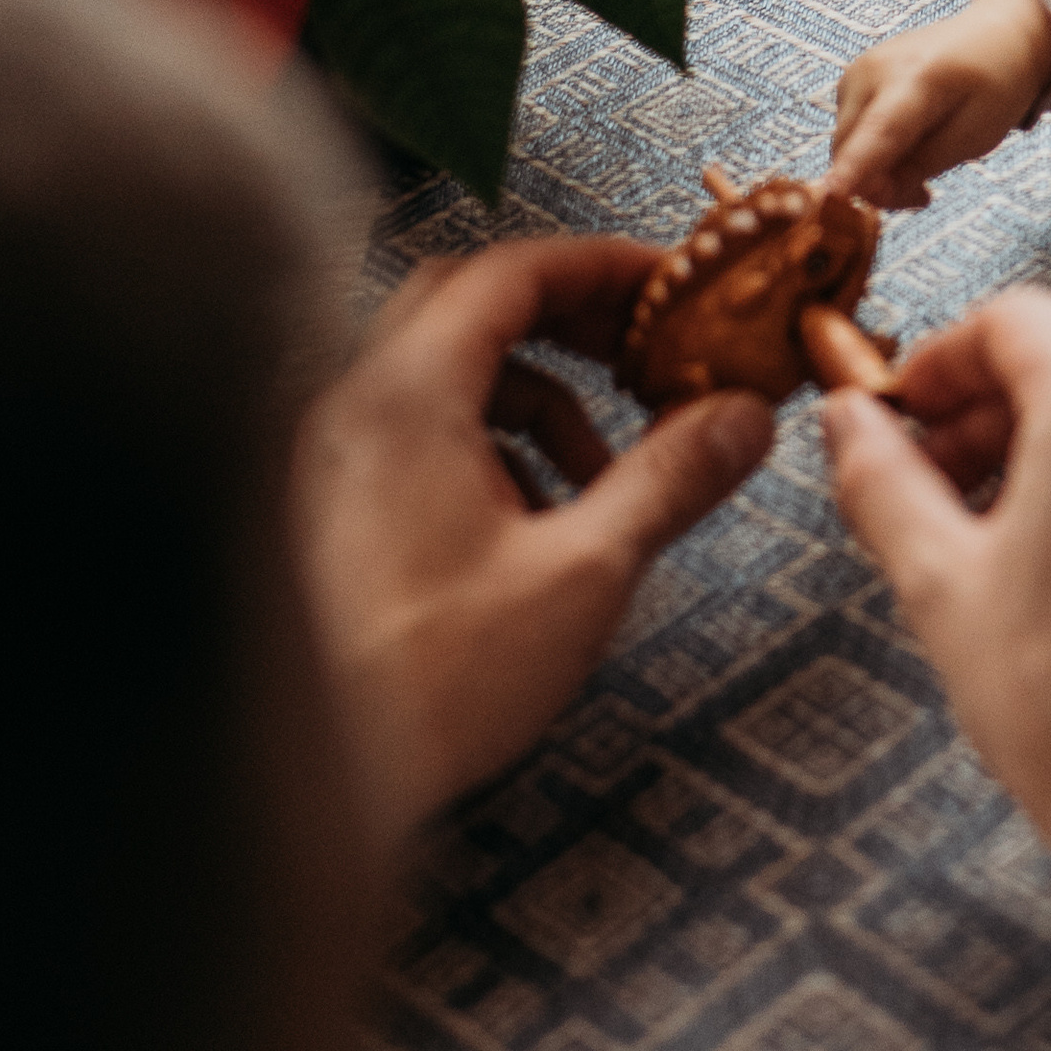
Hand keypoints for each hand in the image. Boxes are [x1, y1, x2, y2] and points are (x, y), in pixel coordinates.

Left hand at [293, 235, 772, 849]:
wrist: (307, 784)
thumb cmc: (426, 685)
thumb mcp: (581, 573)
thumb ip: (667, 479)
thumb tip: (743, 416)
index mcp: (405, 393)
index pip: (510, 271)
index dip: (601, 266)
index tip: (670, 285)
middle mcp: (350, 401)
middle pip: (469, 305)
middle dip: (566, 323)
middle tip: (639, 355)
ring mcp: (327, 452)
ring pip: (441, 372)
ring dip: (533, 398)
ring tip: (600, 477)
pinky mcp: (324, 503)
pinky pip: (413, 430)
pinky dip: (485, 446)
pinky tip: (531, 526)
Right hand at [830, 0, 1050, 209]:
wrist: (992, 33)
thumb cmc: (995, 84)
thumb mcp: (976, 135)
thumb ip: (923, 165)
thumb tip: (872, 192)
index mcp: (918, 78)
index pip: (880, 131)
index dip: (854, 167)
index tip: (831, 197)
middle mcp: (874, 69)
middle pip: (850, 149)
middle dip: (877, 186)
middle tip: (921, 195)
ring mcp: (856, 70)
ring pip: (845, 146)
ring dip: (874, 170)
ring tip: (922, 164)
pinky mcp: (850, 79)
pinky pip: (849, 132)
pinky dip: (870, 150)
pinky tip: (907, 142)